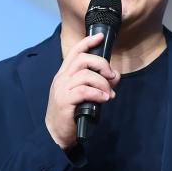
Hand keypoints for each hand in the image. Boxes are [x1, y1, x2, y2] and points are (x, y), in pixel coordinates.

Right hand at [45, 33, 119, 149]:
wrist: (56, 133)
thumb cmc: (72, 113)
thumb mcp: (86, 95)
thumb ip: (99, 83)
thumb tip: (115, 75)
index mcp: (65, 74)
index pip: (75, 52)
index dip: (87, 42)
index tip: (99, 36)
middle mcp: (62, 79)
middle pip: (83, 60)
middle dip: (101, 64)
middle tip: (110, 76)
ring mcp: (62, 89)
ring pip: (86, 75)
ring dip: (102, 84)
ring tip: (108, 94)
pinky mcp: (64, 101)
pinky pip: (84, 91)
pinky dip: (98, 94)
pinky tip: (104, 100)